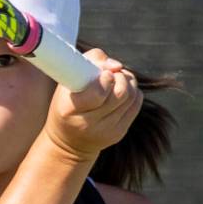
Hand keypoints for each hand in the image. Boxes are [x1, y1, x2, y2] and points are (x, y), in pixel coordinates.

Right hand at [43, 48, 142, 163]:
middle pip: (120, 93)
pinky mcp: (119, 133)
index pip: (97, 93)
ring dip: (128, 82)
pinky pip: (136, 104)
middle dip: (121, 77)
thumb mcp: (67, 81)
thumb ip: (90, 62)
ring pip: (131, 97)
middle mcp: (87, 124)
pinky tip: (121, 91)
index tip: (104, 73)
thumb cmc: (66, 102)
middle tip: (112, 73)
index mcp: (69, 109)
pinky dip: (133, 92)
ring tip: (117, 79)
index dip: (106, 79)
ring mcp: (105, 131)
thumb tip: (117, 65)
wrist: (69, 140)